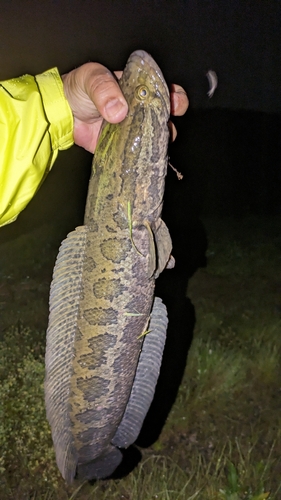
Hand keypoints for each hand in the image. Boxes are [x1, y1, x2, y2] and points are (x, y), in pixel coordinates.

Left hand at [62, 63, 188, 152]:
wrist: (60, 113)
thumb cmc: (76, 89)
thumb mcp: (91, 79)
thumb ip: (105, 90)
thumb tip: (119, 111)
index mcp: (134, 87)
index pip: (160, 89)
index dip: (173, 94)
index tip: (176, 100)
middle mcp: (137, 108)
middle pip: (163, 112)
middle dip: (172, 117)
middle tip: (169, 120)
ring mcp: (131, 128)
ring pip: (154, 134)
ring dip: (161, 138)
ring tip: (158, 139)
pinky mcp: (123, 146)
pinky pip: (138, 152)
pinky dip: (145, 155)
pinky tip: (148, 156)